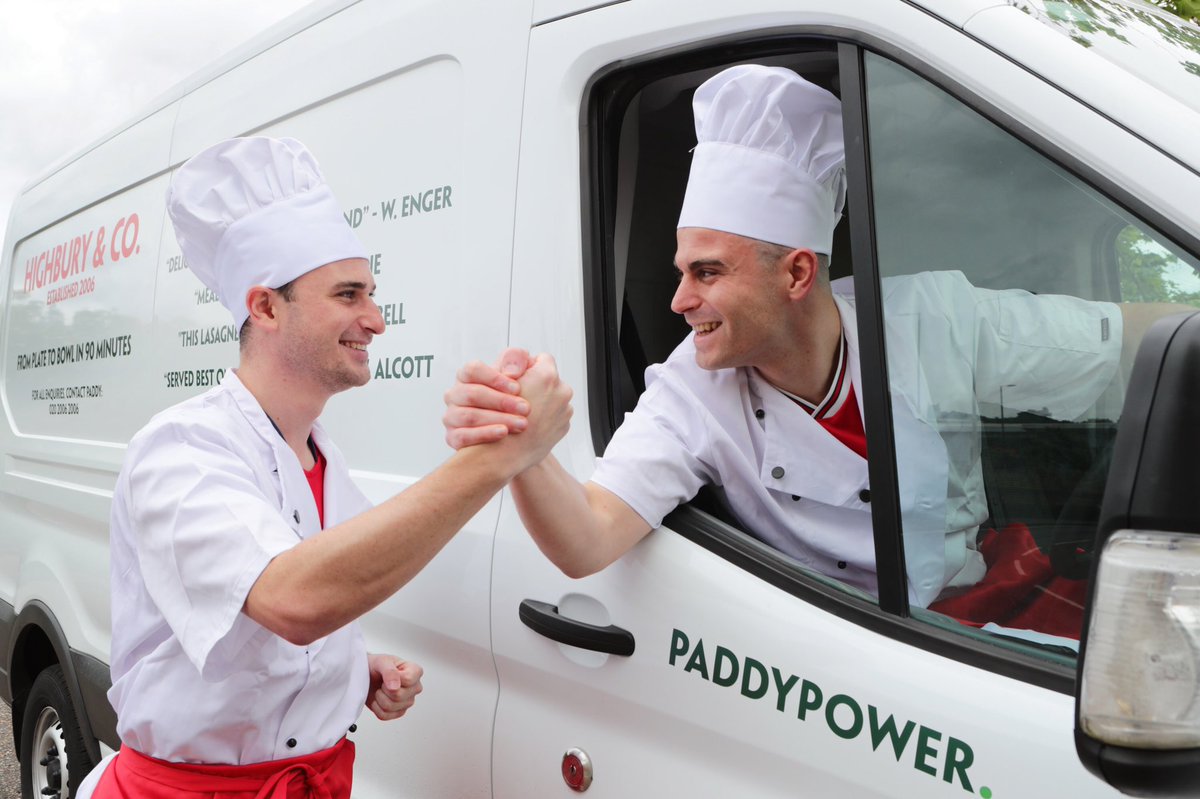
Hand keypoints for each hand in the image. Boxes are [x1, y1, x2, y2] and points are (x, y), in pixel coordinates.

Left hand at [366, 653, 423, 720]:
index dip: (393, 678)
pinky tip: (377, 699)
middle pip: (398, 696)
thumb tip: (395, 687)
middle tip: (382, 682)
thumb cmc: (377, 666)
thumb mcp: (382, 662)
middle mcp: (415, 688)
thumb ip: (389, 672)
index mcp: (416, 672)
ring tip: (380, 690)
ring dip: (379, 698)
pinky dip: (376, 708)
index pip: (408, 680)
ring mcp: (408, 701)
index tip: (387, 673)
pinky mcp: (399, 712)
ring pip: (390, 707)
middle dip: (384, 689)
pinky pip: (384, 715)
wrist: (367, 675)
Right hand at [444, 348, 535, 447]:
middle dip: (501, 401)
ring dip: (497, 419)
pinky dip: (484, 434)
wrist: (515, 432)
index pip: (473, 370)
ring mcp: (452, 417)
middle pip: (472, 394)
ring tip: (521, 424)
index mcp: (467, 375)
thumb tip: (511, 372)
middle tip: (526, 409)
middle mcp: (455, 394)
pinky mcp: (454, 437)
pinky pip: (463, 436)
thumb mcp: (520, 372)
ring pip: (469, 416)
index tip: (518, 388)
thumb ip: (517, 360)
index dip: (495, 378)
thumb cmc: (514, 397)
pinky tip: (503, 433)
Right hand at [498, 353, 572, 473]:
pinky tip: (530, 424)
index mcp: (546, 376)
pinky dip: (545, 417)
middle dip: (537, 385)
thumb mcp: (500, 382)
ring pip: (553, 397)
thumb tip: (527, 361)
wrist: (504, 454)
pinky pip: (555, 414)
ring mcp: (565, 410)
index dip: (527, 367)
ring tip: (523, 413)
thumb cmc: (498, 418)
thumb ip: (516, 366)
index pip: (542, 359)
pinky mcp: (564, 425)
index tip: (518, 379)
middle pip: (549, 379)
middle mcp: (561, 391)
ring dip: (542, 401)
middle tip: (520, 396)